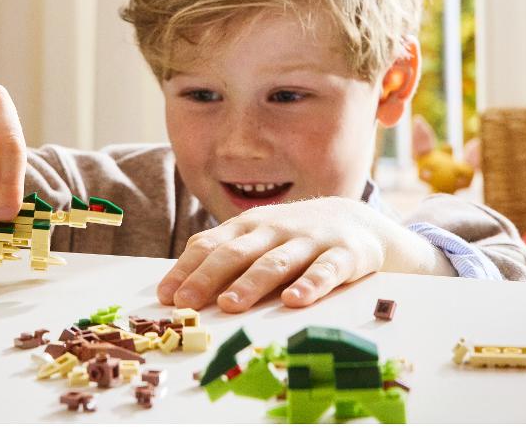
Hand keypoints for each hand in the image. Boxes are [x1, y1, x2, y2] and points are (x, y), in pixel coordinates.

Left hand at [157, 196, 447, 312]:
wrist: (358, 221)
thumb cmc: (295, 237)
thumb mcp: (258, 238)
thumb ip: (225, 255)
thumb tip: (181, 285)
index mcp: (248, 227)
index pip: (210, 245)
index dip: (186, 269)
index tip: (166, 296)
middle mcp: (274, 229)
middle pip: (236, 253)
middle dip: (208, 277)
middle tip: (187, 303)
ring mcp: (309, 240)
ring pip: (276, 262)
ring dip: (251, 283)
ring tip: (230, 304)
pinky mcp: (344, 254)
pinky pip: (326, 270)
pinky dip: (310, 285)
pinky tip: (294, 302)